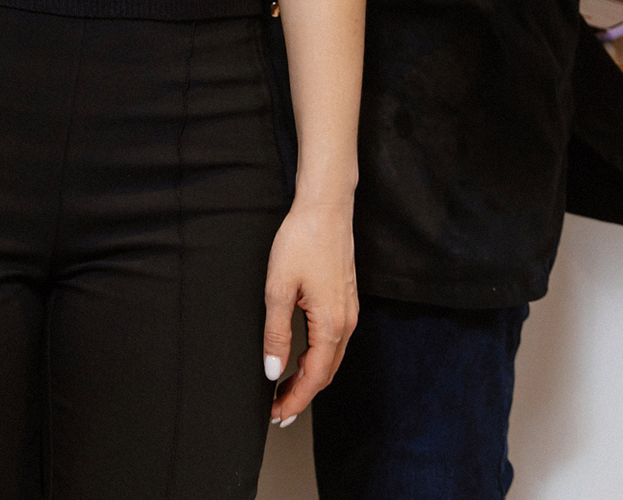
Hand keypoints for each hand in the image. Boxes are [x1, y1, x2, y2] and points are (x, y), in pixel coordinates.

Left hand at [262, 200, 357, 424]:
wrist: (326, 206)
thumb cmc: (302, 240)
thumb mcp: (279, 287)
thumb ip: (277, 333)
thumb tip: (273, 371)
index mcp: (331, 324)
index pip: (314, 378)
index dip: (295, 400)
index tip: (277, 415)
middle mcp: (346, 321)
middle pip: (326, 373)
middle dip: (303, 394)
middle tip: (278, 409)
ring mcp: (349, 310)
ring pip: (331, 358)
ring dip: (310, 376)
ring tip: (285, 387)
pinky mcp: (346, 299)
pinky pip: (334, 340)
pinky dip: (317, 357)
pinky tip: (300, 355)